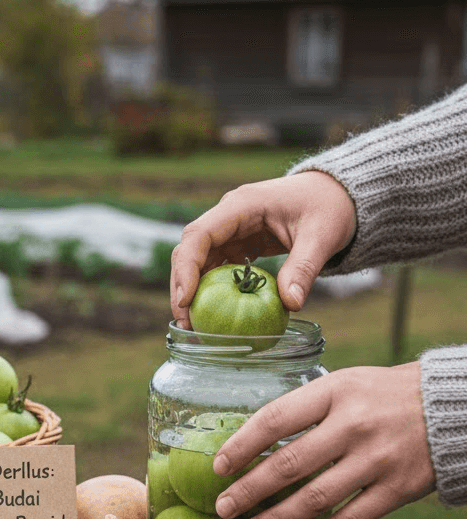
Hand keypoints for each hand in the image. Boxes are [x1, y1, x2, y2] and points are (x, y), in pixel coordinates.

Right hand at [170, 171, 356, 327]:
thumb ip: (303, 268)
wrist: (337, 194)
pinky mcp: (237, 243)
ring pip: (196, 260)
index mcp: (242, 205)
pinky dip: (209, 289)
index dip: (187, 267)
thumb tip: (291, 305)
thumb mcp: (322, 236)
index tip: (186, 300)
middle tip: (185, 321)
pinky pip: (214, 267)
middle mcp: (228, 215)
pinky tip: (212, 312)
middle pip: (189, 249)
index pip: (199, 234)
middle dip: (182, 285)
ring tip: (194, 324)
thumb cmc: (330, 207)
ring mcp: (230, 229)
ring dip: (191, 291)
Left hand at [212, 362, 435, 518]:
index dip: (241, 445)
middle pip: (289, 464)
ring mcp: (378, 459)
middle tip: (224, 507)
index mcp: (334, 391)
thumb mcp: (342, 384)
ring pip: (316, 498)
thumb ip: (303, 409)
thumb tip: (249, 440)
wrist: (452, 405)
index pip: (274, 419)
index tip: (218, 466)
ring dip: (277, 518)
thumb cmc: (381, 395)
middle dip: (249, 490)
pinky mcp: (399, 488)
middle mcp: (354, 425)